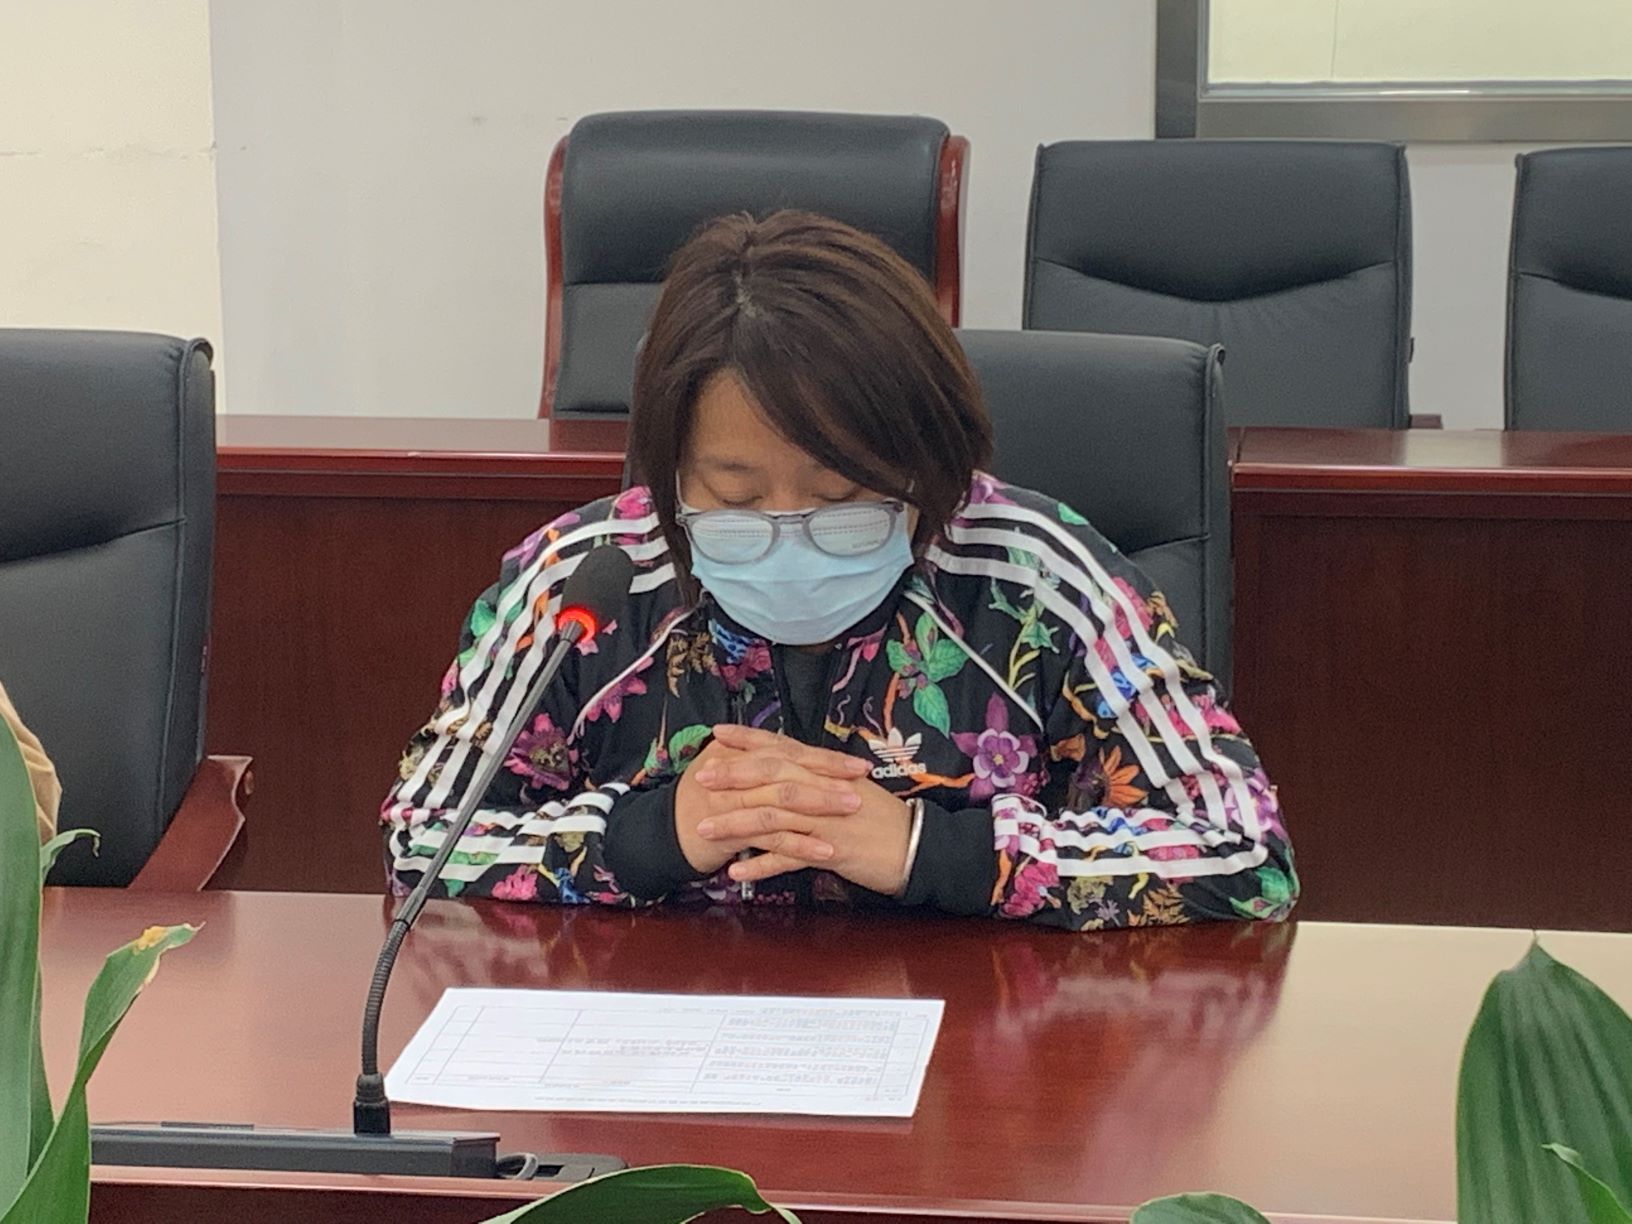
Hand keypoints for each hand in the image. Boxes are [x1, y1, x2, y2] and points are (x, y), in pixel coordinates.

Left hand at [695, 724, 914, 895]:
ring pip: (773, 816)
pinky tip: (736, 872)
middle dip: (732, 776)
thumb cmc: (883, 820)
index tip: (717, 734)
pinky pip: (789, 858)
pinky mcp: (832, 851)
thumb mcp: (850, 790)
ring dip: (735, 824)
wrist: (917, 846)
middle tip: (700, 778)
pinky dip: (761, 865)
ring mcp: (827, 820)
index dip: (749, 739)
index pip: (782, 748)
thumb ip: (819, 780)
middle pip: (771, 776)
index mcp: (827, 772)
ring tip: (703, 831)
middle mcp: (824, 789)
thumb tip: (790, 774)